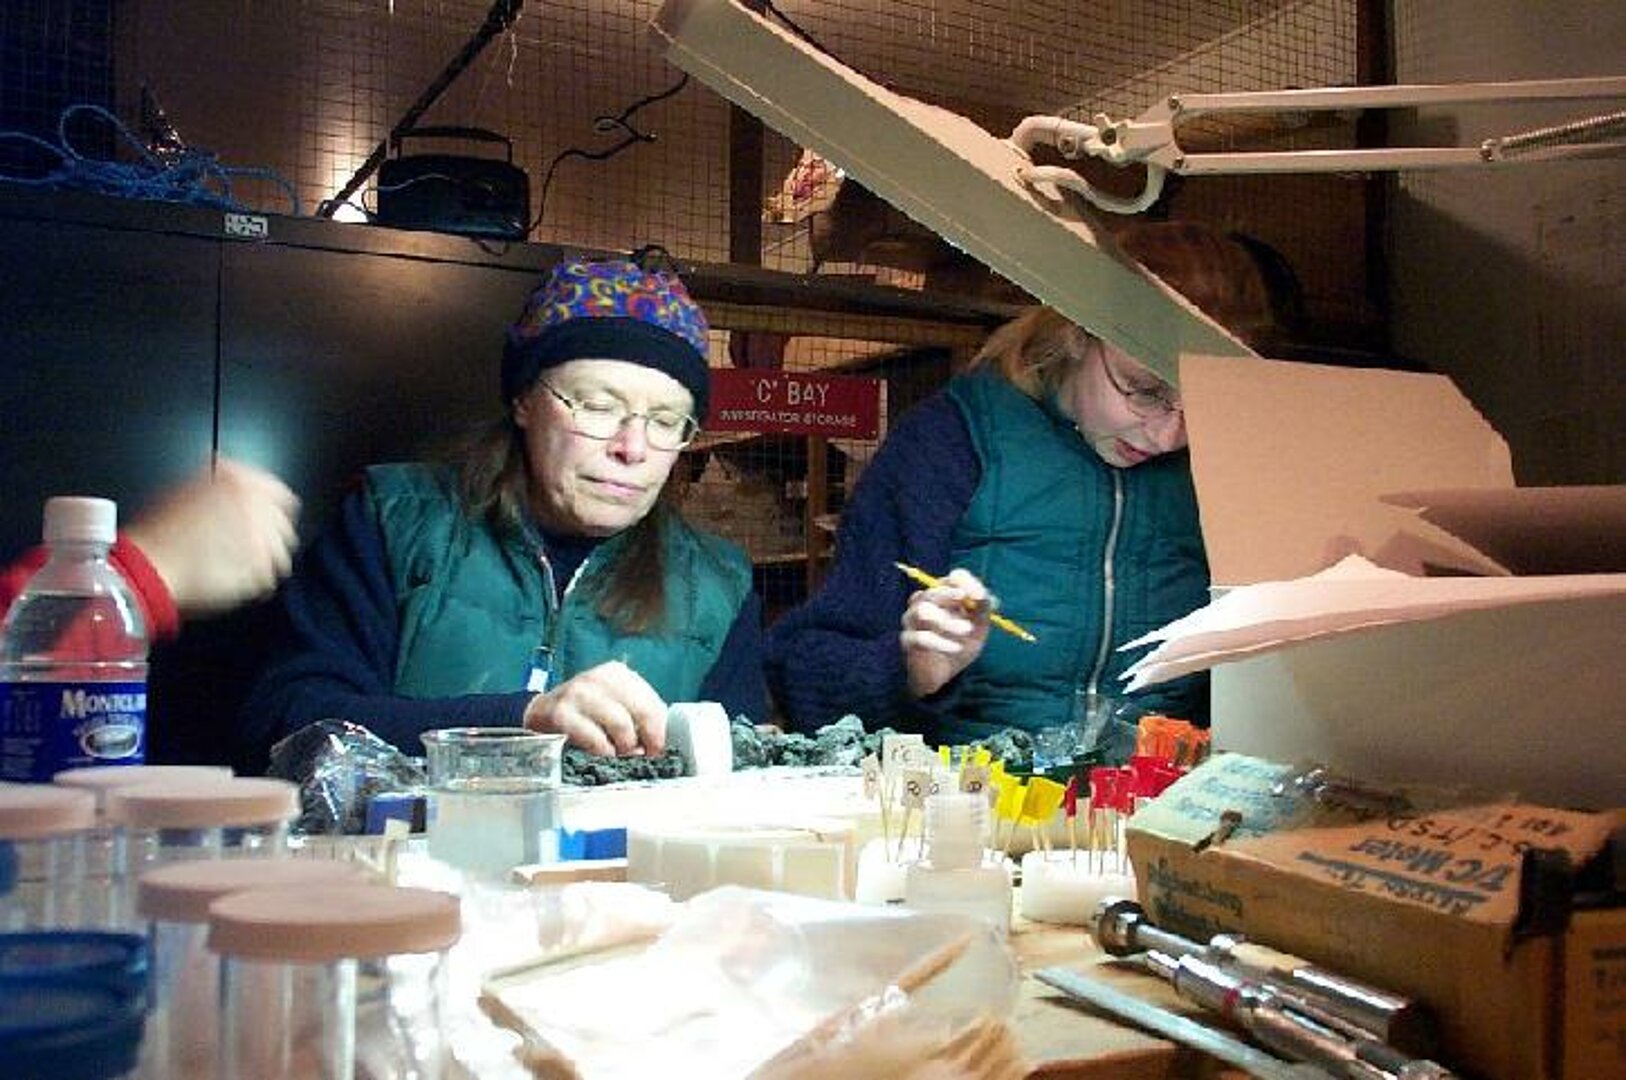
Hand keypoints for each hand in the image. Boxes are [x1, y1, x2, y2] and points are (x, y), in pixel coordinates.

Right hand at [124, 457, 299, 615]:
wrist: (146, 567)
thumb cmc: (158, 533)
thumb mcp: (190, 491)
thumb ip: (225, 486)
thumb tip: (243, 489)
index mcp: (241, 484)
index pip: (281, 495)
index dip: (272, 509)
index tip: (265, 520)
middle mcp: (257, 509)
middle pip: (284, 527)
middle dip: (268, 538)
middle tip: (244, 548)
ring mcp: (261, 542)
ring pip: (281, 555)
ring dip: (263, 562)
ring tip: (234, 566)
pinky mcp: (259, 572)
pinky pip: (268, 580)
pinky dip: (254, 584)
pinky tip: (230, 580)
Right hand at [522, 660, 667, 756]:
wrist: (541, 712)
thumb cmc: (586, 714)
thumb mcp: (614, 706)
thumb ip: (638, 717)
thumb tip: (657, 744)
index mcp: (618, 674)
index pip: (653, 704)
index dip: (658, 732)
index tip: (656, 750)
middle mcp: (599, 677)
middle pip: (641, 712)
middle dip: (644, 740)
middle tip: (639, 756)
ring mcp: (579, 692)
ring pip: (620, 725)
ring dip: (623, 748)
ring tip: (618, 755)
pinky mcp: (561, 712)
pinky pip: (595, 738)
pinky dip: (603, 751)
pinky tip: (601, 755)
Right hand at [900, 567, 991, 699]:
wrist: (944, 675)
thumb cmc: (960, 645)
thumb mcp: (978, 628)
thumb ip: (982, 609)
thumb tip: (984, 595)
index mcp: (944, 596)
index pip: (951, 579)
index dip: (964, 583)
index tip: (979, 595)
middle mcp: (924, 603)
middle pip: (932, 592)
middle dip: (953, 600)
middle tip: (970, 610)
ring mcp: (912, 620)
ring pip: (922, 611)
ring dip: (946, 621)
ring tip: (965, 632)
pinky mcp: (907, 640)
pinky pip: (919, 637)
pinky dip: (939, 642)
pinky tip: (955, 649)